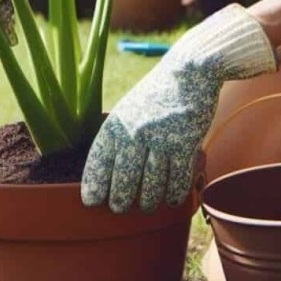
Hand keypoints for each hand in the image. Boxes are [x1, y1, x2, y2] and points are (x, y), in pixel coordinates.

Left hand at [81, 4, 276, 211]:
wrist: (190, 71)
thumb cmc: (155, 94)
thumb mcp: (128, 109)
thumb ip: (118, 136)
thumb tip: (106, 172)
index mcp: (116, 123)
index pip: (98, 162)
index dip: (93, 185)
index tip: (90, 201)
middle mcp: (134, 132)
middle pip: (122, 181)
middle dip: (119, 201)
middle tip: (119, 209)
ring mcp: (160, 139)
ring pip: (150, 186)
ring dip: (146, 202)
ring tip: (145, 206)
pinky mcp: (186, 143)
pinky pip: (177, 181)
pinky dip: (174, 195)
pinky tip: (172, 199)